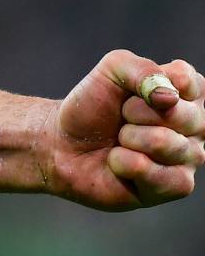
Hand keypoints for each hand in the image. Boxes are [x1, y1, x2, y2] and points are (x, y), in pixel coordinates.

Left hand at [46, 49, 202, 209]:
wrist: (64, 143)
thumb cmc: (92, 106)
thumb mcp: (111, 70)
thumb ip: (142, 69)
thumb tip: (170, 97)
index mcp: (186, 94)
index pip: (187, 81)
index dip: (150, 83)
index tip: (130, 92)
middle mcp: (197, 126)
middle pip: (177, 113)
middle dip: (134, 112)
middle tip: (122, 117)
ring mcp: (189, 157)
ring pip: (165, 143)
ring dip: (128, 138)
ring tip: (120, 140)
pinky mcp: (177, 185)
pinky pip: (159, 175)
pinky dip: (125, 164)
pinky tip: (120, 162)